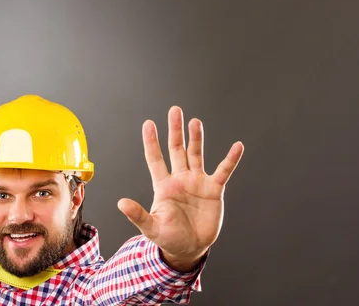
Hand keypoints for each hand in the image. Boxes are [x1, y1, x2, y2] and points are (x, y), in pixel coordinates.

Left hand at [117, 106, 243, 271]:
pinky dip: (230, 159)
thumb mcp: (151, 227)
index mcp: (163, 185)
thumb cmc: (168, 238)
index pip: (155, 159)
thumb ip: (138, 215)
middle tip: (174, 110)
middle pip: (176, 149)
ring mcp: (197, 182)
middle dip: (175, 130)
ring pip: (196, 154)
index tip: (148, 123)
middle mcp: (180, 179)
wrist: (190, 248)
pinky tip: (237, 146)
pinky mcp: (213, 190)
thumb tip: (121, 203)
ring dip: (196, 138)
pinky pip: (223, 171)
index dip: (152, 142)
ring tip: (195, 122)